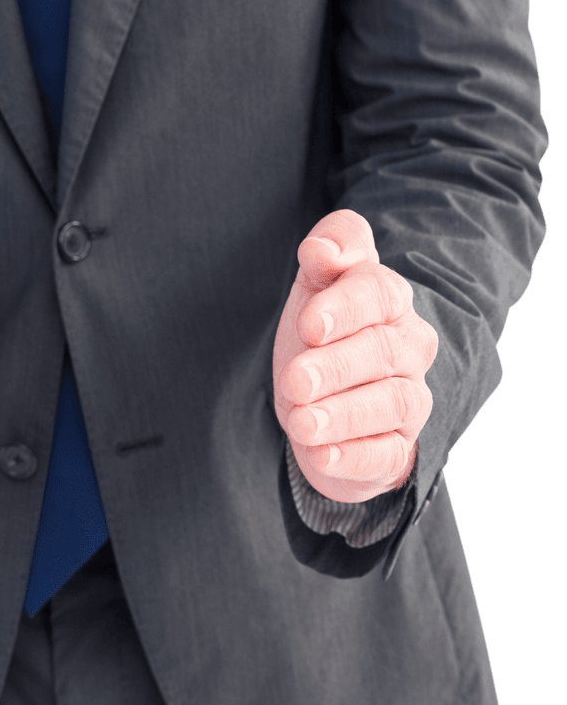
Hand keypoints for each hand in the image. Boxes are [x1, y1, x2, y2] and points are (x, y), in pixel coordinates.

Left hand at [272, 209, 437, 503]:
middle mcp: (408, 348)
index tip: (310, 324)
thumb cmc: (322, 331)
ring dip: (344, 416)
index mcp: (388, 300)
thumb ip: (328, 252)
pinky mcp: (398, 449)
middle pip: (382, 351)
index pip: (378, 293)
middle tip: (295, 380)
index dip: (345, 307)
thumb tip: (320, 248)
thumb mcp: (316, 284)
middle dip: (336, 367)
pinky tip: (320, 456)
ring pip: (391, 404)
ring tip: (301, 423)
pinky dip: (354, 457)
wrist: (326, 398)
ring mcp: (409, 400)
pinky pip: (386, 454)